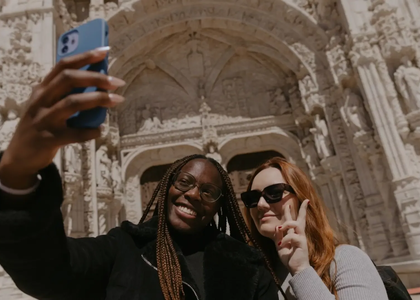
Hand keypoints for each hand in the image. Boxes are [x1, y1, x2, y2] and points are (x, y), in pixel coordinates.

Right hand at [0, 47, 125, 188]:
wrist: (19, 156)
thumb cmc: (42, 126)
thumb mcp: (48, 105)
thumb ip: (67, 95)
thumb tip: (100, 83)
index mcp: (42, 89)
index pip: (63, 66)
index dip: (84, 57)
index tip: (104, 51)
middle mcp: (41, 100)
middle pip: (68, 80)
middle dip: (96, 78)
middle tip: (117, 82)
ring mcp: (43, 119)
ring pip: (72, 103)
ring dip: (98, 100)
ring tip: (117, 100)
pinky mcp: (48, 139)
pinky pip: (74, 134)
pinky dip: (90, 131)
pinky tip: (100, 130)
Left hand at [274, 199, 309, 275]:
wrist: (296, 269)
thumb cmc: (290, 258)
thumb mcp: (280, 246)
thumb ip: (279, 236)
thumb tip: (278, 226)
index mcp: (293, 234)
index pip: (293, 221)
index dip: (290, 212)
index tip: (289, 203)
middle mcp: (299, 234)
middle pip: (301, 219)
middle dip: (303, 209)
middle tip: (306, 201)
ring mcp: (301, 238)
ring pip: (295, 224)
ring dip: (286, 224)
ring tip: (281, 228)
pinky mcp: (302, 243)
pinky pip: (292, 235)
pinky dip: (285, 239)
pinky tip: (283, 245)